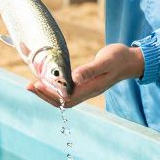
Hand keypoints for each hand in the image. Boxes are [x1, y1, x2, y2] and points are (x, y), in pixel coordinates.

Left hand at [27, 43, 145, 107]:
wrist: (131, 60)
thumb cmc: (120, 58)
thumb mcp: (105, 62)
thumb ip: (90, 70)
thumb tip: (74, 79)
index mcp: (91, 89)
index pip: (65, 98)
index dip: (49, 94)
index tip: (34, 85)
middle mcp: (87, 91)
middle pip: (61, 101)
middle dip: (43, 95)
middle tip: (28, 86)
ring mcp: (86, 88)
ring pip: (63, 96)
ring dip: (47, 91)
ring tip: (33, 83)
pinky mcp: (85, 82)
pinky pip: (67, 88)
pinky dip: (55, 84)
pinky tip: (47, 77)